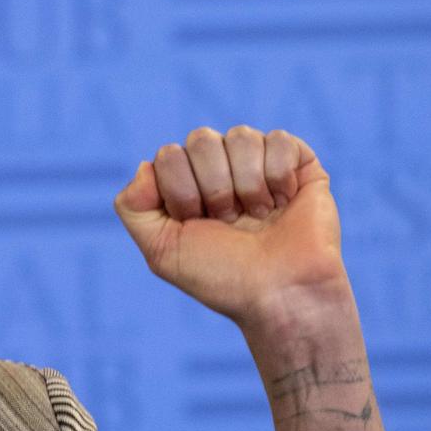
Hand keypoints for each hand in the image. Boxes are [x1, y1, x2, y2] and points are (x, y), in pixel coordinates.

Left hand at [114, 126, 353, 343]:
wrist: (280, 294)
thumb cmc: (222, 276)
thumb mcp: (160, 249)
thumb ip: (133, 206)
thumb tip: (146, 165)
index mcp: (185, 184)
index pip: (169, 155)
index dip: (181, 191)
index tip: (197, 223)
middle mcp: (220, 169)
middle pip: (201, 139)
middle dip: (214, 187)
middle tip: (229, 220)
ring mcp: (258, 163)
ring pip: (240, 135)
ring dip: (247, 184)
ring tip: (257, 216)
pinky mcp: (298, 163)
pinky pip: (279, 139)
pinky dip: (278, 176)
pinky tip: (282, 201)